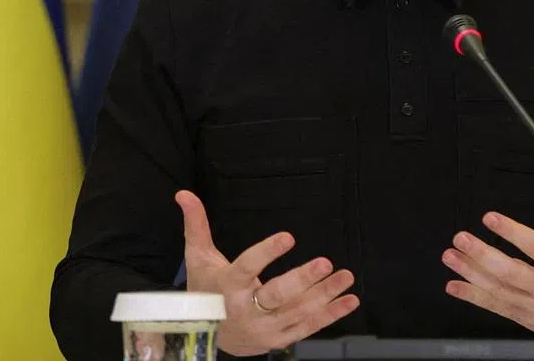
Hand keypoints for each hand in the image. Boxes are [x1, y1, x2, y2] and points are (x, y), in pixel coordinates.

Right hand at [175, 190, 358, 355]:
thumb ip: (196, 225)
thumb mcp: (198, 258)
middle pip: (277, 295)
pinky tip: (349, 299)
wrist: (206, 337)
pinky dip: (331, 315)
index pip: (247, 267)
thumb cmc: (205, 290)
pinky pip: (308, 327)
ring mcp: (265, 328)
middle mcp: (247, 310)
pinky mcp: (278, 339)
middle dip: (302, 280)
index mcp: (228, 287)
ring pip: (298, 312)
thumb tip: (184, 194)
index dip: (267, 252)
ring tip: (345, 276)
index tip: (288, 236)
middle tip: (324, 262)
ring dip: (325, 295)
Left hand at [442, 192, 533, 339]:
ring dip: (472, 273)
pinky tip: (454, 286)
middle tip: (460, 238)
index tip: (491, 218)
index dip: (515, 234)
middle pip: (512, 273)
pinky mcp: (528, 320)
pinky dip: (474, 298)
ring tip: (450, 255)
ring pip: (500, 291)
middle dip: (483, 255)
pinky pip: (498, 309)